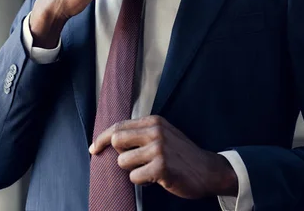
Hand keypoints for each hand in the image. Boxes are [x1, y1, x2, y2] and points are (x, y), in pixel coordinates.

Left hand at [89, 116, 238, 199]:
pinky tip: (155, 178)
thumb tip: (110, 139)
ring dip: (132, 170)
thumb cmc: (181, 155)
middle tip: (132, 162)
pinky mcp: (161, 166)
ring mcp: (159, 148)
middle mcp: (155, 131)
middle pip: (116, 140)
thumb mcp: (164, 135)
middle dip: (119, 154)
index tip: (94, 148)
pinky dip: (141, 181)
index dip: (102, 138)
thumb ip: (141, 133)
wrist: (209, 171)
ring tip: (148, 170)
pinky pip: (134, 177)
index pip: (118, 125)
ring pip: (122, 162)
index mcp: (154, 121)